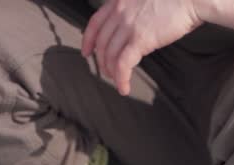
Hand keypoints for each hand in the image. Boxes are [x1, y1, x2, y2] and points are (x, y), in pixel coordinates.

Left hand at [82, 0, 204, 95]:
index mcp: (120, 1)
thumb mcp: (146, 0)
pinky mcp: (140, 39)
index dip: (88, 40)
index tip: (86, 51)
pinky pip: (123, 64)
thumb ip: (134, 11)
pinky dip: (121, 78)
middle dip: (102, 61)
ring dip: (112, 72)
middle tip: (106, 72)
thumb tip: (132, 30)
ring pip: (110, 55)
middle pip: (102, 43)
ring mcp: (128, 25)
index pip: (95, 22)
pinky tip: (124, 87)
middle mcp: (120, 12)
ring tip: (118, 81)